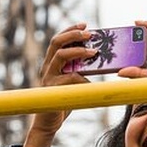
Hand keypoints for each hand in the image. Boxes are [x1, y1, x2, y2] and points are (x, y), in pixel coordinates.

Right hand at [22, 24, 94, 146]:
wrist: (49, 122)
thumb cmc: (63, 100)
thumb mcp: (72, 82)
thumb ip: (80, 71)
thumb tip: (99, 61)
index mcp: (52, 62)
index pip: (59, 40)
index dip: (70, 29)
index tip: (85, 24)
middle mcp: (48, 66)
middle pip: (56, 42)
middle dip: (73, 34)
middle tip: (90, 33)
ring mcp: (48, 77)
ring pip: (60, 55)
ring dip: (78, 51)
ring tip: (93, 52)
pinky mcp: (52, 89)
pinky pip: (69, 78)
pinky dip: (82, 78)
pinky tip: (91, 83)